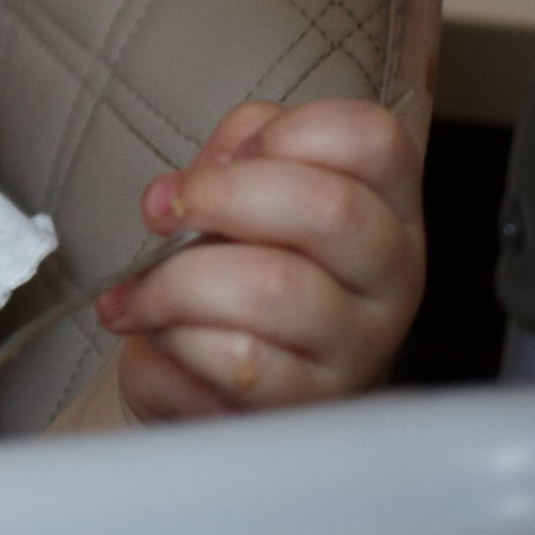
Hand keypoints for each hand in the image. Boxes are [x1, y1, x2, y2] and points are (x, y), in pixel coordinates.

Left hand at [96, 100, 422, 420]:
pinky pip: (240, 358)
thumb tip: (227, 160)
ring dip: (177, 281)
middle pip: (328, 209)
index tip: (230, 155)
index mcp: (384, 205)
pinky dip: (179, 339)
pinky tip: (166, 336)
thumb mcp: (239, 191)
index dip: (291, 132)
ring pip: (271, 287)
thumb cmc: (229, 266)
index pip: (373, 139)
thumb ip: (242, 148)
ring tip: (143, 289)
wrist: (200, 374)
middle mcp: (391, 274)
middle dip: (216, 197)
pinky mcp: (310, 403)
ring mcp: (360, 345)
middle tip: (160, 210)